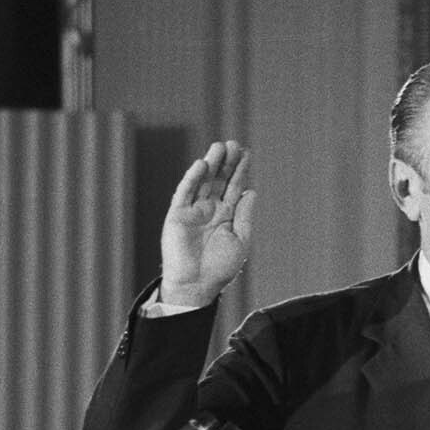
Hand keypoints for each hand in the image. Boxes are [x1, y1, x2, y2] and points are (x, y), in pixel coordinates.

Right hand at [160, 140, 255, 306]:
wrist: (197, 285)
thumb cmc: (220, 268)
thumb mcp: (240, 240)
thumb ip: (245, 216)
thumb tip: (252, 192)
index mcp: (226, 215)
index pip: (234, 187)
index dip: (240, 171)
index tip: (246, 153)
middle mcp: (210, 209)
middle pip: (219, 180)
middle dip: (227, 162)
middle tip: (234, 144)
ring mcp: (193, 211)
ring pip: (202, 182)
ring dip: (211, 164)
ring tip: (220, 147)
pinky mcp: (177, 215)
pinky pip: (185, 193)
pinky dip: (192, 178)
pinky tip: (202, 165)